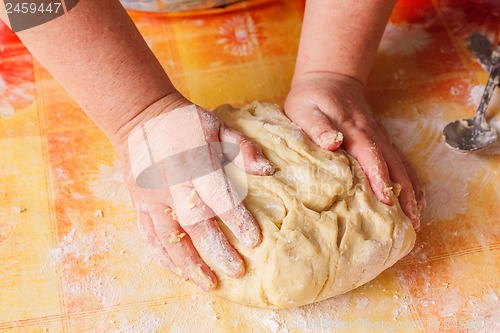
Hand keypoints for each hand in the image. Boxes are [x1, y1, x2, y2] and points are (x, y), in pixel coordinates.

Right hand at [113, 94, 273, 289]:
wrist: (140, 119)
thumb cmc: (185, 124)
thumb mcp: (217, 126)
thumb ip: (242, 148)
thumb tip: (268, 171)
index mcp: (195, 164)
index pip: (219, 197)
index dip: (237, 220)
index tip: (254, 241)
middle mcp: (171, 185)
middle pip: (194, 224)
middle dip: (216, 251)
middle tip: (237, 271)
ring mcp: (151, 198)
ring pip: (168, 237)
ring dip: (188, 263)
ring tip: (208, 283)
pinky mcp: (138, 205)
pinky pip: (149, 236)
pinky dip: (163, 257)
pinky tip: (179, 273)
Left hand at [284, 72, 424, 228]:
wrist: (330, 79)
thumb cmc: (312, 98)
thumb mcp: (304, 109)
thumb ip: (317, 127)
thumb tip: (332, 143)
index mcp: (354, 130)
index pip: (372, 157)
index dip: (380, 180)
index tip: (388, 203)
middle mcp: (373, 135)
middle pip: (395, 166)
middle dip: (405, 195)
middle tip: (411, 223)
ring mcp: (380, 137)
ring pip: (402, 165)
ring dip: (412, 191)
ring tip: (417, 219)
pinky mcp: (381, 140)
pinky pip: (401, 161)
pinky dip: (411, 181)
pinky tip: (416, 199)